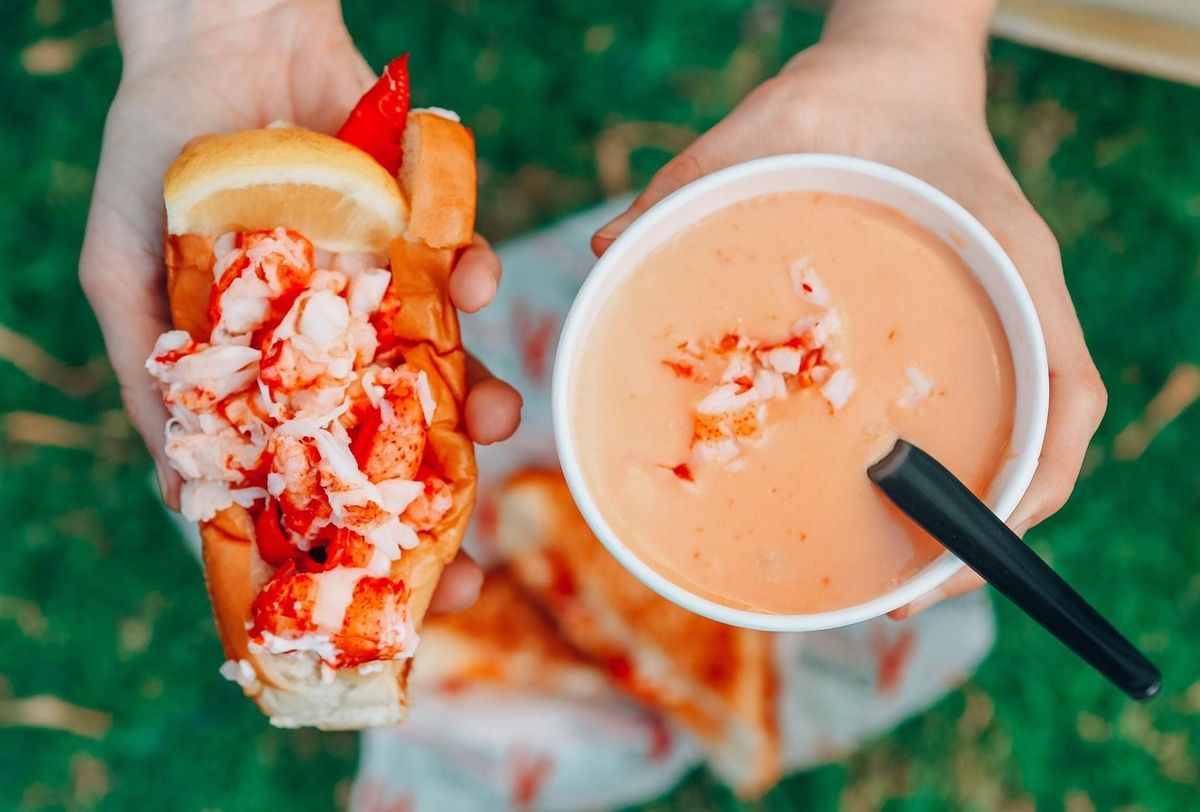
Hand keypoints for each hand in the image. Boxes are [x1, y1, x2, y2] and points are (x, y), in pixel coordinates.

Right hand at [80, 0, 518, 610]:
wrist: (220, 33)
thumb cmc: (155, 154)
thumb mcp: (125, 274)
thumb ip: (153, 379)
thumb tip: (183, 506)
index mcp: (262, 373)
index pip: (309, 479)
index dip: (349, 545)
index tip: (394, 605)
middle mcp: (328, 345)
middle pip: (387, 448)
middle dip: (433, 505)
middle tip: (474, 550)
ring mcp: (379, 293)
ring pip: (442, 372)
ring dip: (475, 400)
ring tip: (496, 412)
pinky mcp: (421, 233)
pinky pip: (465, 269)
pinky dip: (479, 274)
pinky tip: (481, 274)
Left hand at [592, 0, 1105, 617]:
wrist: (889, 73)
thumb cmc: (842, 94)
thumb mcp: (763, 127)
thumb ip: (689, 185)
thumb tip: (604, 256)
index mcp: (1003, 255)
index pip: (1066, 395)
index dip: (1025, 489)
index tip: (956, 550)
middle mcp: (1017, 298)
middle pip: (1045, 440)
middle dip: (986, 528)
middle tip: (903, 595)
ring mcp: (999, 316)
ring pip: (1020, 435)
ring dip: (968, 509)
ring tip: (892, 574)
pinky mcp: (966, 325)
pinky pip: (984, 407)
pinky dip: (951, 464)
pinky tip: (881, 496)